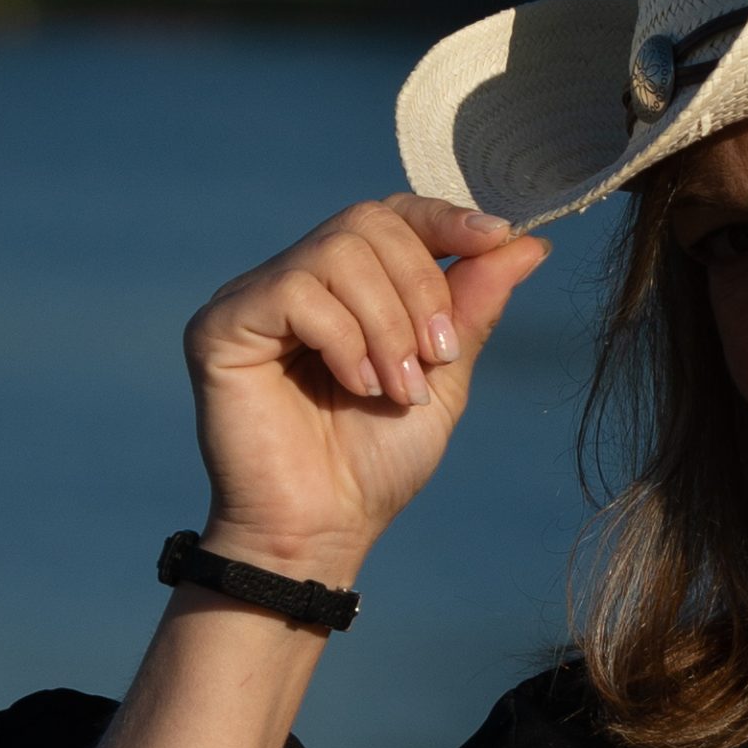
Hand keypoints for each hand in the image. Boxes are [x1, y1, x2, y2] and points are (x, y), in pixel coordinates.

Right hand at [182, 195, 548, 583]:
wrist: (323, 532)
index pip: (390, 215)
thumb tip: (526, 244)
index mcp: (344, 287)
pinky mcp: (221, 325)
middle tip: (436, 360)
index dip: (444, 217)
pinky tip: (356, 387)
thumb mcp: (443, 378)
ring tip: (396, 389)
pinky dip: (343, 339)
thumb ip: (473, 308)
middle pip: (367, 223)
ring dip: (387, 324)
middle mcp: (295, 279)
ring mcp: (254, 297)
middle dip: (420, 288)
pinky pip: (296, 291)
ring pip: (337, 252)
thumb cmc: (374, 466)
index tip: (497, 237)